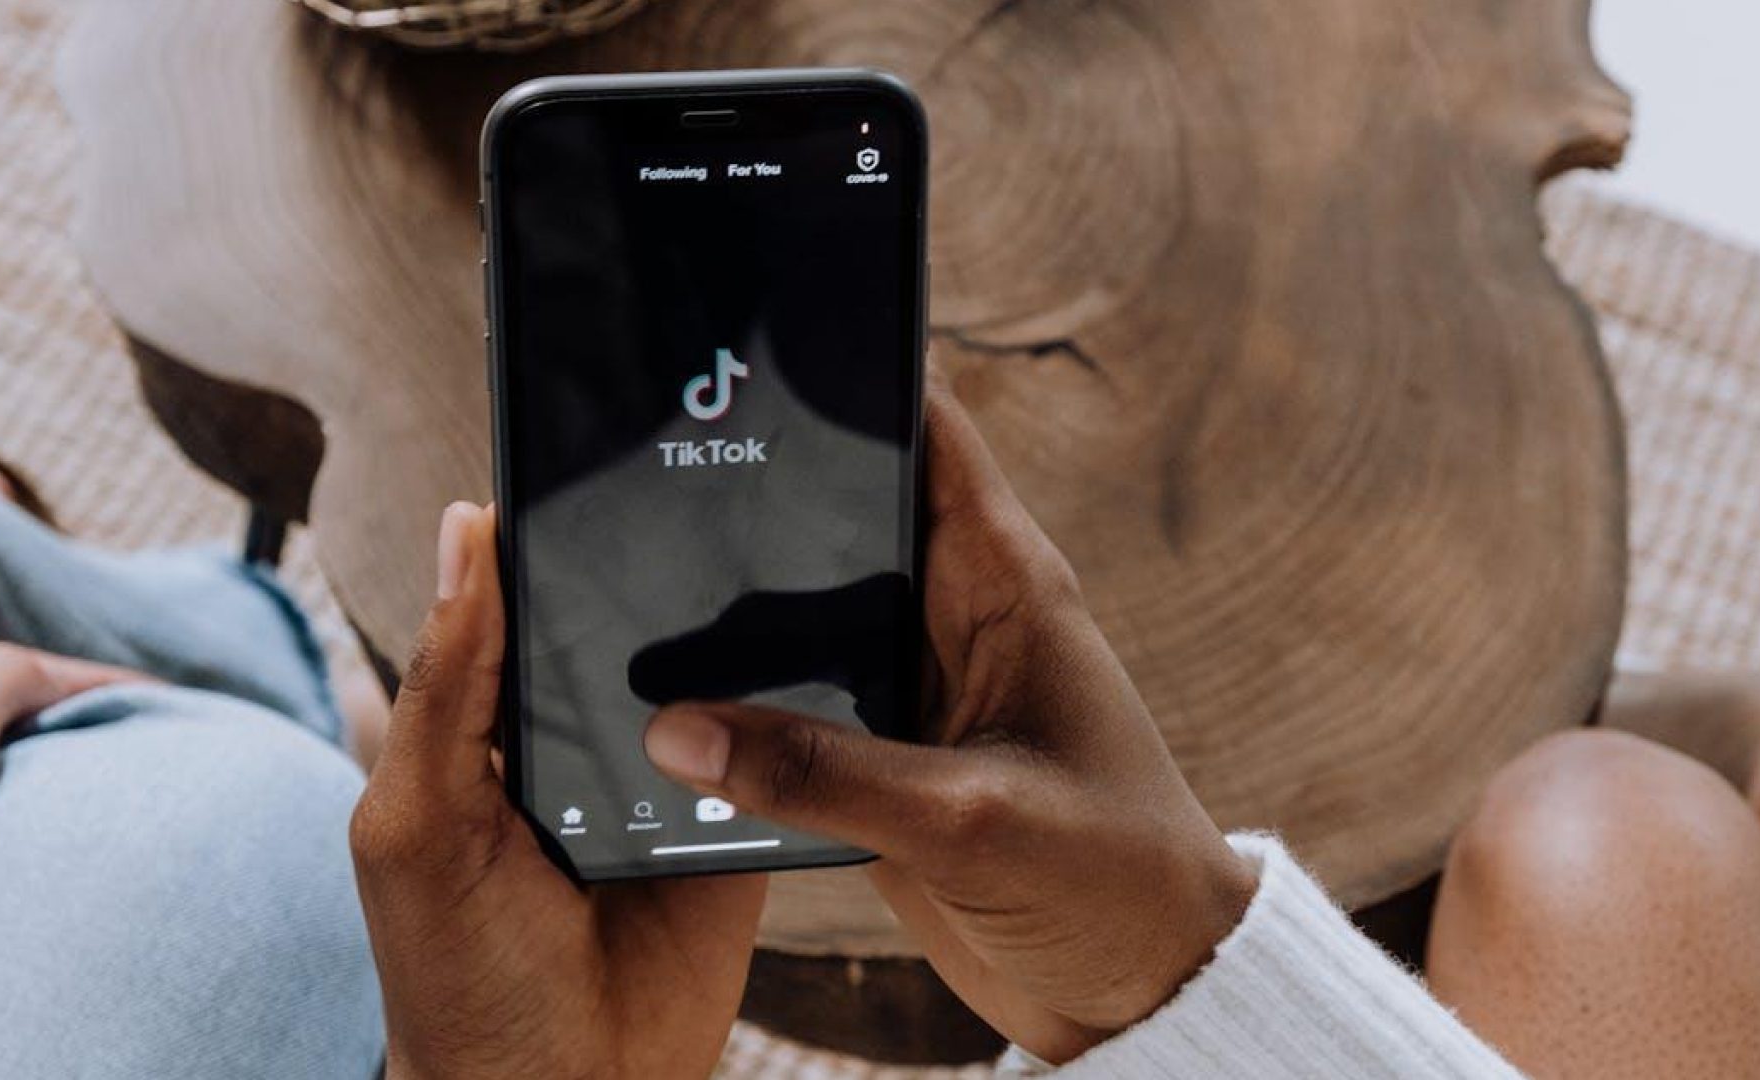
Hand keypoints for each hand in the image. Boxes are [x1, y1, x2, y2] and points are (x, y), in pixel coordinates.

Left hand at [0, 645, 143, 984]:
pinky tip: (51, 827)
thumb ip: (6, 676)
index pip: (22, 668)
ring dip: (55, 762)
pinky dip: (28, 803)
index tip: (164, 702)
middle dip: (80, 716)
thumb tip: (61, 678)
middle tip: (149, 739)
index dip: (99, 681)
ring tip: (114, 782)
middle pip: (10, 708)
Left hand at [351, 503, 766, 1079]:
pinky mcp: (737, 820)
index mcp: (489, 724)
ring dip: (736, 625)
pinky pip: (772, 745)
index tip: (590, 441)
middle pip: (623, 618)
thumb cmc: (455, 972)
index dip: (545, 524)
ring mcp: (664, 775)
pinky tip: (820, 650)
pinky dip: (792, 707)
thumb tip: (464, 530)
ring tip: (775, 536)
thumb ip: (445, 688)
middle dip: (654, 561)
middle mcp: (577, 735)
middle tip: (706, 469)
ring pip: (706, 668)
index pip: (518, 595)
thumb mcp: (417, 821)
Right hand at [643, 386, 1258, 1063]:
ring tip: (622, 592)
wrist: (1137, 992)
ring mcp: (911, 683)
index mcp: (1003, 581)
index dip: (844, 374)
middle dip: (754, 494)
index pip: (923, 429)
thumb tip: (677, 728)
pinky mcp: (880, 754)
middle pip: (838, 512)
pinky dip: (739, 701)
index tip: (741, 347)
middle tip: (639, 475)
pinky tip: (665, 707)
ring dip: (732, 612)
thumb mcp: (967, 819)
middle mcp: (952, 613)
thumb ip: (822, 774)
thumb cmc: (1109, 883)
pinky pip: (792, 701)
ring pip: (802, 610)